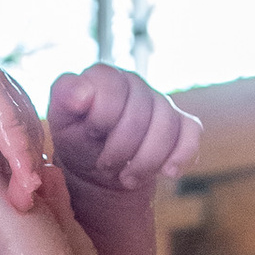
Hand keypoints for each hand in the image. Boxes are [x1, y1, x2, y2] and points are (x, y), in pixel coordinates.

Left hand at [47, 64, 200, 195]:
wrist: (99, 169)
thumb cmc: (78, 142)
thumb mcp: (61, 123)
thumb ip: (64, 99)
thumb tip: (81, 93)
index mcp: (104, 76)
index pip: (112, 86)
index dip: (103, 117)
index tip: (91, 136)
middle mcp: (134, 84)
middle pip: (141, 110)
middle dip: (122, 147)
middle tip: (105, 166)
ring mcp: (160, 102)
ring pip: (167, 125)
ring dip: (146, 160)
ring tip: (127, 178)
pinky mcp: (182, 123)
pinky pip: (192, 133)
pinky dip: (181, 156)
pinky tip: (167, 172)